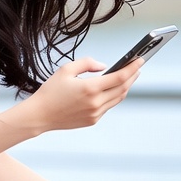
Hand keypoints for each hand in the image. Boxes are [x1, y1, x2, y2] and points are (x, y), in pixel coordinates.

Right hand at [14, 56, 142, 134]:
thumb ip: (88, 63)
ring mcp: (95, 113)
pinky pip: (108, 106)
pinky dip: (114, 96)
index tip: (140, 60)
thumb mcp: (66, 69)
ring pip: (118, 98)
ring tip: (129, 76)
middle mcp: (96, 103)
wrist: (40, 115)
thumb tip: (104, 66)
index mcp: (90, 88)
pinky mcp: (92, 120)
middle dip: (132, 76)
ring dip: (125, 86)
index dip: (132, 68)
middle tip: (137, 66)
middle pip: (123, 88)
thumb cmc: (51, 91)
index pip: (120, 77)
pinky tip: (113, 89)